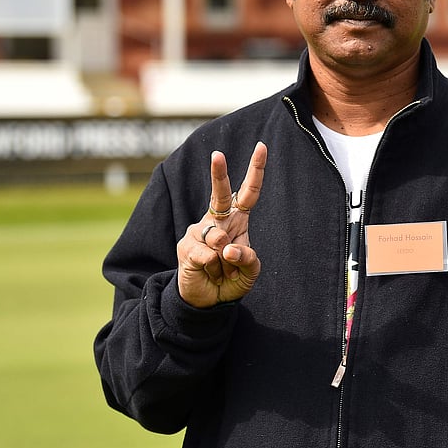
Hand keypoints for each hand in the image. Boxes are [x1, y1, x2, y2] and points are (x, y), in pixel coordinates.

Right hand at [177, 142, 267, 308]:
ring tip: (221, 270)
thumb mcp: (250, 271)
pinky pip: (207, 255)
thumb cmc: (232, 279)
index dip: (256, 170)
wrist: (208, 301)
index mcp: (237, 220)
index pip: (248, 192)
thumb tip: (228, 247)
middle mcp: (217, 221)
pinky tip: (208, 272)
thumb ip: (248, 258)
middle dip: (219, 173)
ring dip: (225, 261)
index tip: (262, 146)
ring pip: (218, 238)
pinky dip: (213, 268)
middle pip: (220, 194)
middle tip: (217, 154)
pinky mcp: (186, 247)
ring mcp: (199, 232)